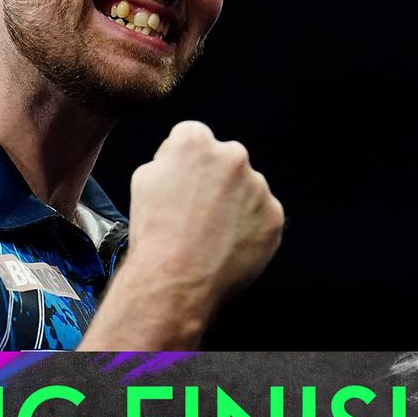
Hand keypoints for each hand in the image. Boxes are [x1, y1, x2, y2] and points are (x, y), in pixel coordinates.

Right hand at [120, 120, 283, 320]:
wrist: (176, 279)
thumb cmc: (154, 232)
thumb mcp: (143, 179)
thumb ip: (169, 159)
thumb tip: (182, 160)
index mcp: (195, 141)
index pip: (194, 137)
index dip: (184, 162)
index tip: (181, 184)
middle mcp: (232, 156)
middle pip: (226, 160)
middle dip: (216, 179)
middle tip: (197, 212)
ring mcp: (258, 186)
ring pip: (247, 189)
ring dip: (235, 204)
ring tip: (211, 234)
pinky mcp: (274, 216)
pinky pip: (262, 217)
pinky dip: (250, 228)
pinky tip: (227, 245)